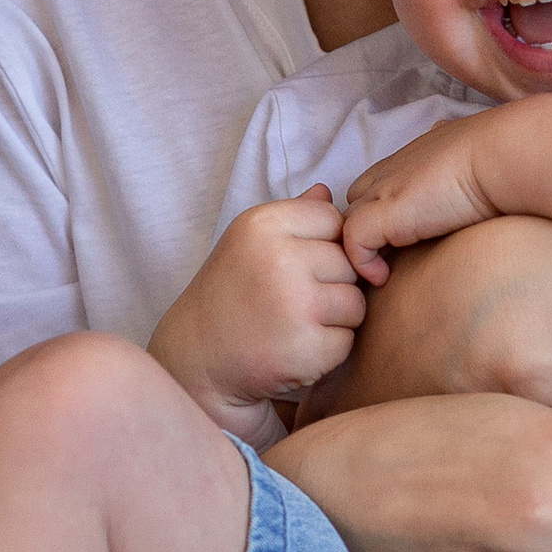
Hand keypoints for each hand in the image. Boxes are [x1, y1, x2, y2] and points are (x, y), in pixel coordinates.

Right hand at [151, 193, 367, 433]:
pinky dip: (327, 351)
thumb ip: (292, 217)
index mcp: (264, 225)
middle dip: (333, 284)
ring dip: (335, 319)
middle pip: (349, 262)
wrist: (196, 360)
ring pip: (355, 303)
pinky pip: (347, 341)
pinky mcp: (306, 349)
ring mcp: (295, 305)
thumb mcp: (249, 244)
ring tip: (295, 323)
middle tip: (293, 301)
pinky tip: (294, 349)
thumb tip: (326, 192)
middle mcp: (279, 259)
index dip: (325, 244)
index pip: (333, 218)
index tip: (299, 265)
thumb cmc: (229, 295)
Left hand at [340, 122, 499, 283]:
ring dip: (358, 250)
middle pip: (354, 203)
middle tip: (383, 260)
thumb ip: (451, 142)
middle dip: (362, 229)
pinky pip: (352, 241)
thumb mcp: (470, 143)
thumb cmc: (503, 155)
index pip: (374, 184)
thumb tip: (446, 128)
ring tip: (381, 274)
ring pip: (346, 222)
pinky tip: (385, 278)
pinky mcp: (385, 213)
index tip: (397, 241)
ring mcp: (384, 191)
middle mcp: (391, 171)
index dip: (378, 211)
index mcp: (412, 157)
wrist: (507, 156)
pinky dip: (361, 262)